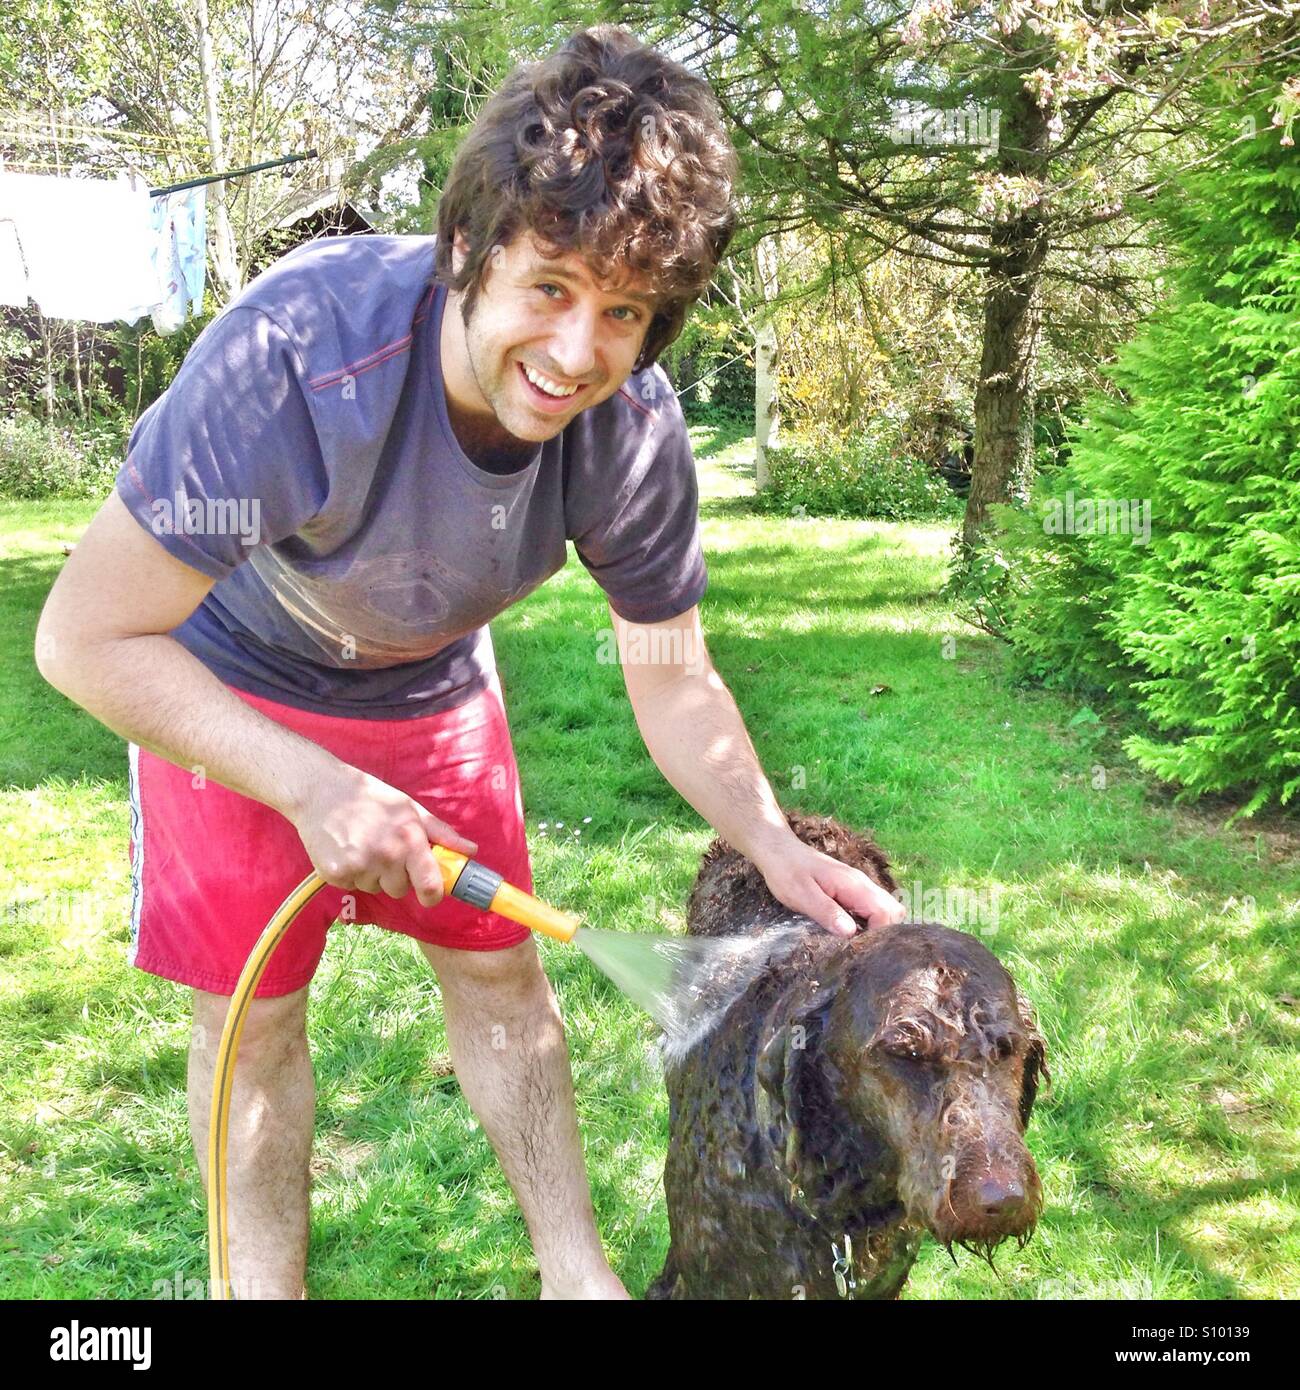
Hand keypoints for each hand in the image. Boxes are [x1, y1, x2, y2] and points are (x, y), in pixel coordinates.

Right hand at [288, 763, 477, 907]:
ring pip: (375, 888)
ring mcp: (359, 866)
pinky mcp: (334, 873)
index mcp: (409, 839)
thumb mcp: (409, 808)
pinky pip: (351, 885)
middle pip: (400, 890)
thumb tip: (471, 851)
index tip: (430, 893)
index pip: (431, 886)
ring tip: (362, 843)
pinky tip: (345, 848)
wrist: (320, 790)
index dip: (433, 895)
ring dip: (371, 874)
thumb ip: (441, 833)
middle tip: (384, 848)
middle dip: (396, 876)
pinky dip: (349, 873)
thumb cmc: (370, 797)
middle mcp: (386, 855)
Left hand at [754, 835, 906, 936]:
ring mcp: (858, 886)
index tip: (860, 951)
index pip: (886, 914)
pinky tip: (849, 934)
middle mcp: (862, 884)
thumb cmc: (787, 872)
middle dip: (883, 933)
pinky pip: (871, 908)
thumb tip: (850, 933)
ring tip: (855, 945)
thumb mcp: (801, 895)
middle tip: (860, 950)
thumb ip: (826, 912)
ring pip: (885, 909)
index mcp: (854, 885)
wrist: (778, 851)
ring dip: (876, 928)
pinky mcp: (851, 891)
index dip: (878, 936)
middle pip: (893, 912)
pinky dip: (868, 922)